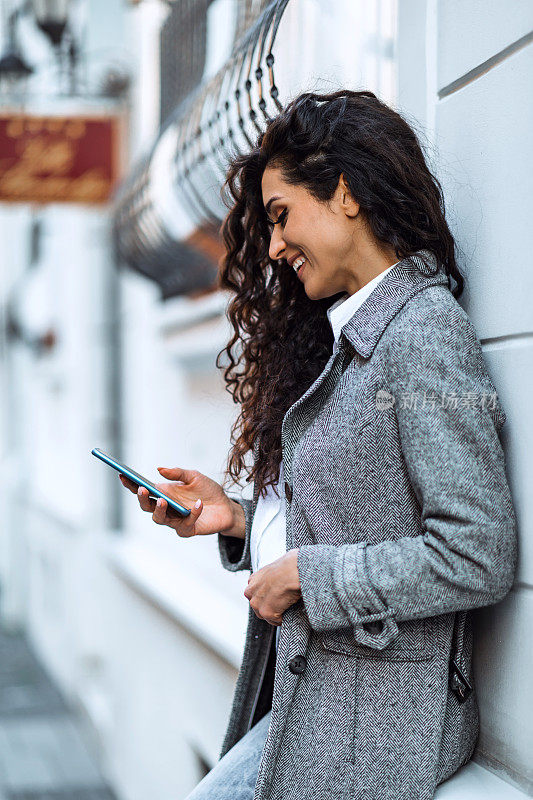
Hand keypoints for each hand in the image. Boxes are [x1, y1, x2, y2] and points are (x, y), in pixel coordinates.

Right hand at [118, 467, 241, 538]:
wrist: (226, 506)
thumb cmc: (207, 491)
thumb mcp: (194, 476)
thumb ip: (178, 473)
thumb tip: (159, 469)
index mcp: (164, 493)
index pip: (144, 490)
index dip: (131, 484)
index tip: (122, 475)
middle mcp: (166, 508)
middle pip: (147, 507)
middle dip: (142, 499)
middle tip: (143, 490)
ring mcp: (175, 520)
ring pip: (160, 519)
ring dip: (159, 510)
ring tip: (163, 500)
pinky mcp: (188, 529)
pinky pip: (186, 524)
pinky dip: (192, 513)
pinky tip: (198, 504)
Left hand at [243, 548, 301, 626]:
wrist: (294, 570)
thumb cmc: (290, 565)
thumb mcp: (277, 566)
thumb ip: (273, 575)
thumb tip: (283, 575)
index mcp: (253, 579)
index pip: (255, 593)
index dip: (266, 596)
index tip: (275, 596)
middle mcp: (251, 591)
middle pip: (257, 606)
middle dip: (269, 606)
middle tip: (282, 603)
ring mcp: (257, 603)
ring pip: (265, 615)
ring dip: (276, 613)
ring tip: (287, 606)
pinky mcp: (266, 612)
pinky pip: (275, 621)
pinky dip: (283, 618)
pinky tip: (290, 609)